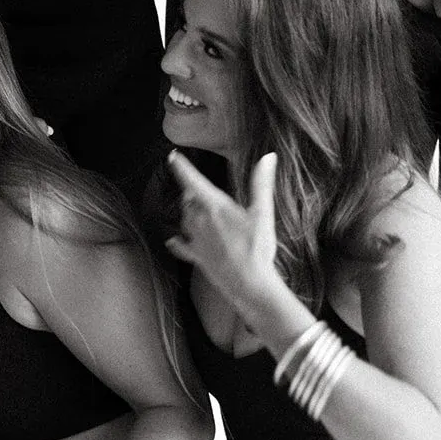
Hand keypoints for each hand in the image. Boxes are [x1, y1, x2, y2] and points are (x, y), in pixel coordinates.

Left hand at [165, 150, 280, 310]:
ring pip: (184, 219)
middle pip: (188, 200)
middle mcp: (199, 220)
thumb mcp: (262, 213)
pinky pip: (181, 246)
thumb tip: (268, 157)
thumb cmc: (257, 248)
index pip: (192, 180)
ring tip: (198, 210)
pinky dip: (177, 241)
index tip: (172, 156)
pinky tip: (173, 240)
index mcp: (214, 206)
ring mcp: (196, 239)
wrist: (250, 284)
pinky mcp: (196, 256)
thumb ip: (261, 183)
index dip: (181, 167)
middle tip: (199, 189)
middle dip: (191, 192)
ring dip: (188, 212)